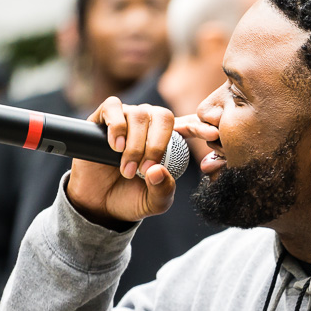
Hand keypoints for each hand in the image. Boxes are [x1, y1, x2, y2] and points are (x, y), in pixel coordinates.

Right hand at [66, 97, 217, 226]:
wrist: (98, 204)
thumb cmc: (131, 199)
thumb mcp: (154, 202)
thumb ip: (163, 190)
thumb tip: (157, 170)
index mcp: (168, 142)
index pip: (189, 126)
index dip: (200, 126)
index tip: (212, 135)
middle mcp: (149, 126)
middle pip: (163, 116)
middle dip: (158, 144)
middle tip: (146, 169)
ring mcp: (127, 120)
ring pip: (139, 114)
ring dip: (135, 144)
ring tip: (126, 169)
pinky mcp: (102, 119)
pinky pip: (113, 106)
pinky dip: (117, 125)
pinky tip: (115, 146)